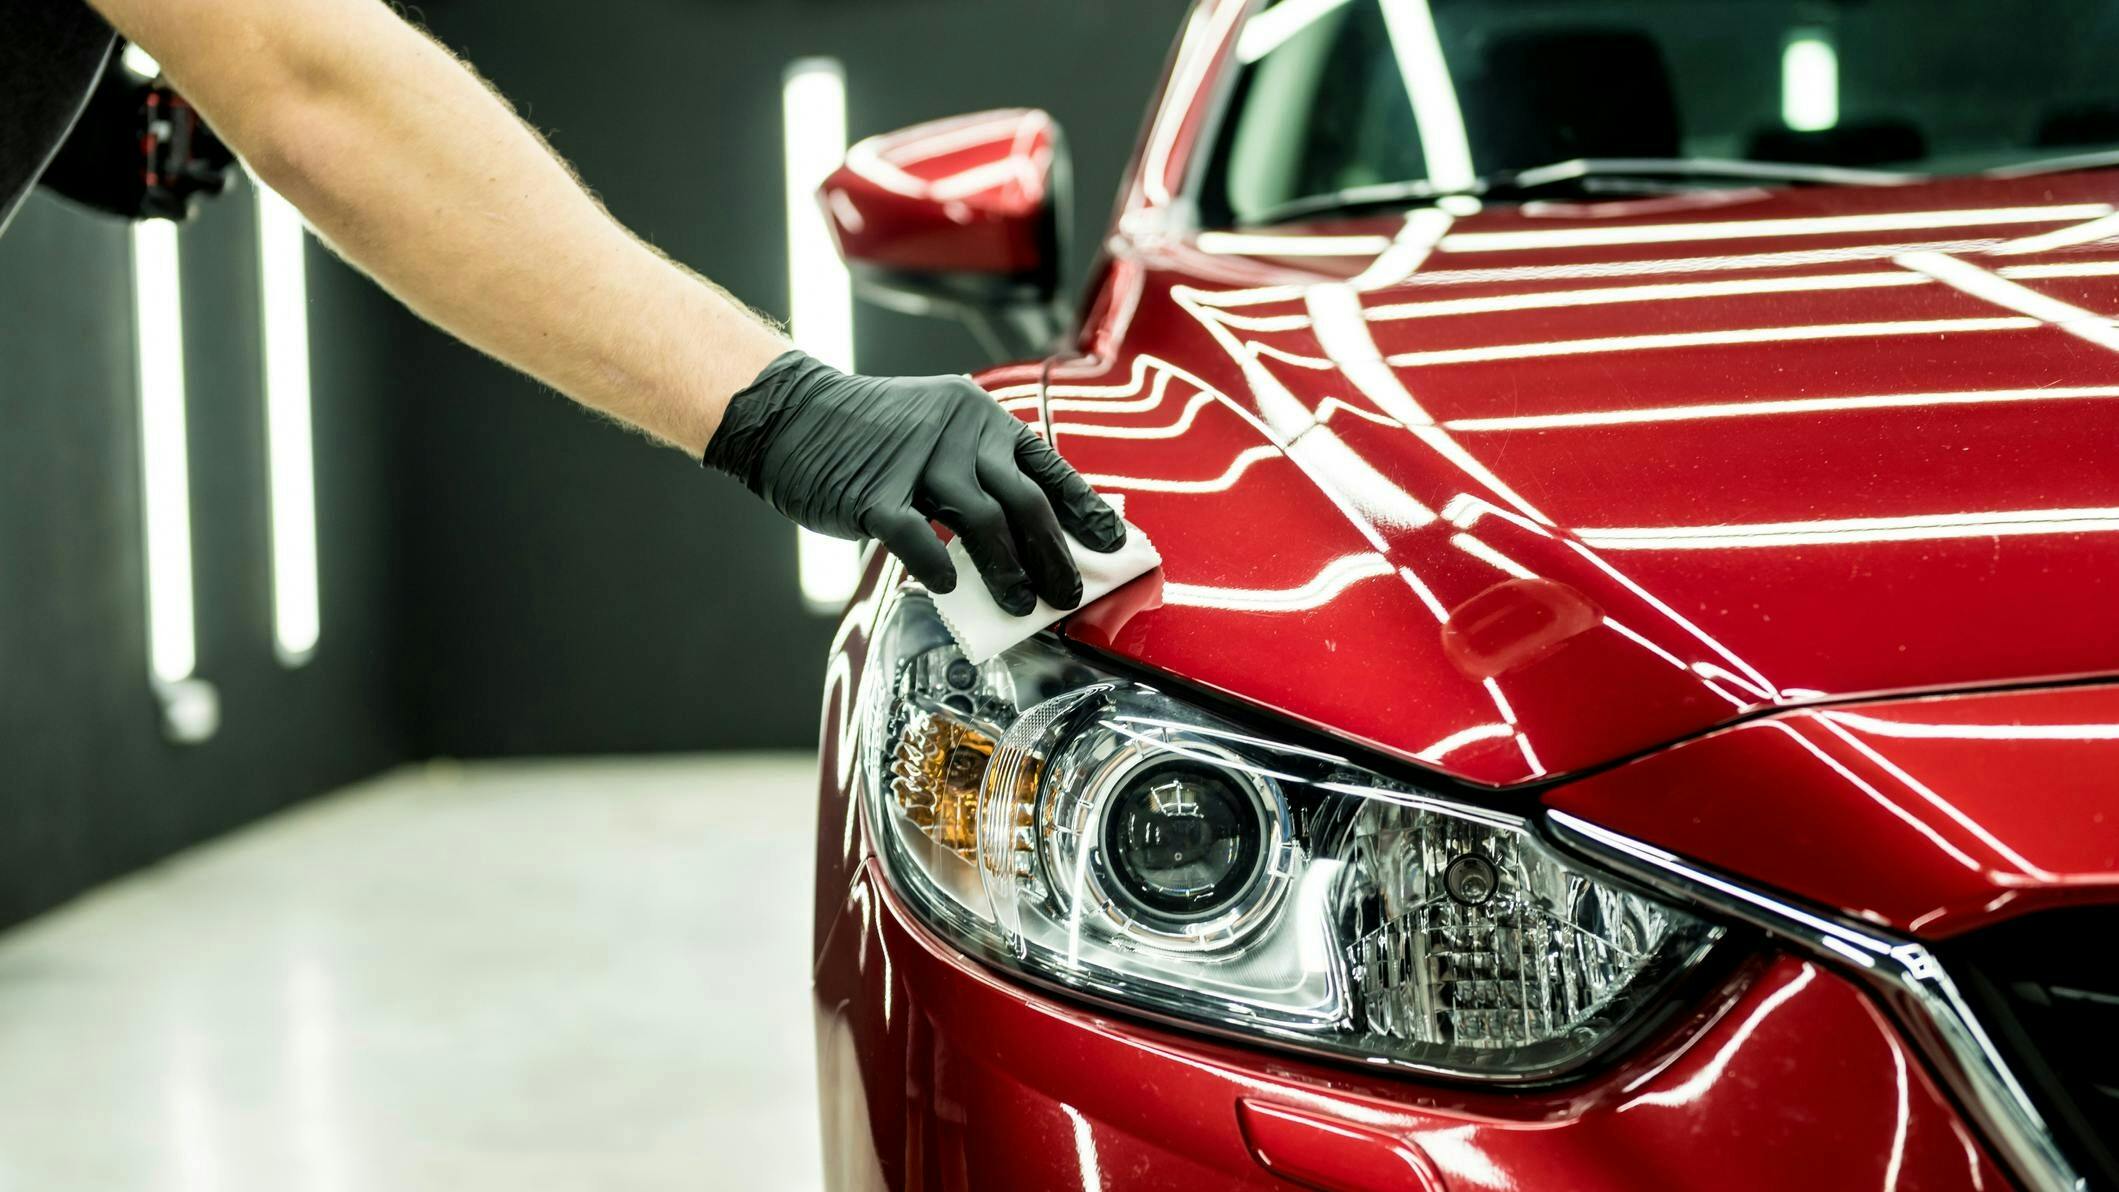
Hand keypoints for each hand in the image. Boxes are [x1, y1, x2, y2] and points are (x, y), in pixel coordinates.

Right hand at [705, 351, 1126, 613]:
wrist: (792, 415)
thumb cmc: (869, 437)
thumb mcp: (937, 434)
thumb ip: (980, 476)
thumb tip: (1029, 541)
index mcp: (979, 416)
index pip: (1047, 466)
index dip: (1084, 509)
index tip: (1114, 544)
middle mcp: (957, 433)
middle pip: (1025, 501)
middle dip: (1055, 555)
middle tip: (1067, 596)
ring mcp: (916, 461)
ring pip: (983, 523)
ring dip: (1009, 572)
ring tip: (1021, 606)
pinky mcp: (875, 494)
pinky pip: (918, 538)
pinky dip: (939, 567)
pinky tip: (949, 589)